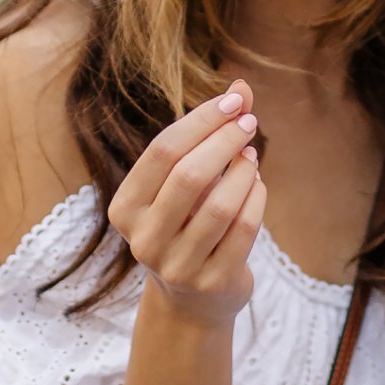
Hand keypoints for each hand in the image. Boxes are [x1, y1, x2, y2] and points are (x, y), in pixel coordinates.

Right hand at [108, 80, 266, 324]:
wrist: (192, 299)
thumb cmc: (187, 222)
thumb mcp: (187, 180)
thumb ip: (211, 132)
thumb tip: (242, 85)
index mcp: (126, 208)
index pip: (162, 152)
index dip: (201, 120)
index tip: (235, 100)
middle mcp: (144, 239)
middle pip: (189, 176)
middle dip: (225, 141)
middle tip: (250, 122)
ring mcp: (177, 266)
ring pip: (220, 206)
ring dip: (244, 172)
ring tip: (252, 156)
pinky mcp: (212, 282)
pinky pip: (244, 230)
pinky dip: (257, 198)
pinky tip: (258, 184)